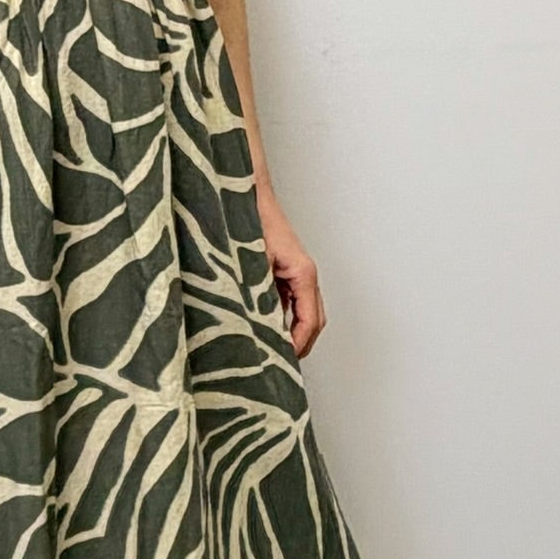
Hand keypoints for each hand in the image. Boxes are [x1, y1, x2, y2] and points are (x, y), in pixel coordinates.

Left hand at [257, 184, 326, 358]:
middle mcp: (305, 274)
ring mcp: (297, 272)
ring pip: (305, 311)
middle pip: (315, 319)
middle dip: (302, 343)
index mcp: (303, 273)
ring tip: (276, 350)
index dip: (299, 344)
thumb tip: (259, 327)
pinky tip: (267, 326)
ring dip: (295, 331)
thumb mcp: (252, 265)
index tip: (285, 359)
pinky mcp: (285, 270)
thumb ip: (259, 296)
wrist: (245, 194)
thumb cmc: (250, 222)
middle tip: (283, 363)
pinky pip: (292, 300)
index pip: (310, 320)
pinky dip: (286, 318)